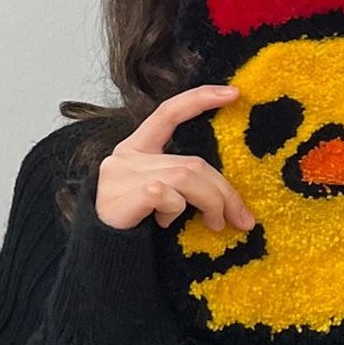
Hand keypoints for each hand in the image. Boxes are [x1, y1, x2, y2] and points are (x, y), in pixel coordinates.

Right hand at [96, 86, 254, 235]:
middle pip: (192, 163)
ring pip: (187, 177)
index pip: (168, 112)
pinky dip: (176, 211)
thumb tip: (229, 195)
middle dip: (224, 191)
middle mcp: (126, 156)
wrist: (100, 251)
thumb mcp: (158, 192)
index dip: (200, 98)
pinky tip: (164, 223)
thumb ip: (181, 179)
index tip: (234, 93)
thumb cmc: (133, 221)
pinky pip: (168, 196)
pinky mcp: (123, 195)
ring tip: (215, 224)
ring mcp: (123, 175)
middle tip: (242, 217)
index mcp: (135, 147)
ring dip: (211, 203)